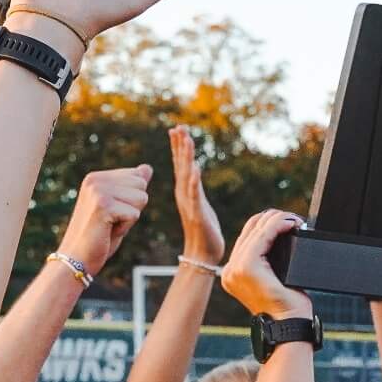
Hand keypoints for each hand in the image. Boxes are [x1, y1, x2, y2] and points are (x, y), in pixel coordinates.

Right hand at [58, 165, 150, 275]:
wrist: (76, 259)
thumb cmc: (98, 236)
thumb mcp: (118, 207)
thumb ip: (131, 187)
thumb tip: (148, 167)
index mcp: (96, 177)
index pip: (137, 177)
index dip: (131, 200)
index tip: (111, 213)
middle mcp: (95, 179)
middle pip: (141, 186)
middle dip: (133, 208)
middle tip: (111, 221)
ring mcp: (98, 191)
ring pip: (141, 198)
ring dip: (129, 218)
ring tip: (108, 226)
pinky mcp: (103, 205)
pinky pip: (134, 214)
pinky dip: (125, 228)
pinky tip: (107, 232)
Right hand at [169, 126, 224, 264]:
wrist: (202, 254)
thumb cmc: (203, 231)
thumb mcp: (199, 204)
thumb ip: (196, 189)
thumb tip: (194, 174)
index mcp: (186, 191)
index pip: (181, 164)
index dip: (178, 146)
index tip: (177, 128)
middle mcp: (184, 194)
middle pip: (181, 165)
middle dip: (180, 145)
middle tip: (179, 127)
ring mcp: (190, 203)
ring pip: (187, 176)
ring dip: (186, 157)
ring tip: (187, 140)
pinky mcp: (197, 214)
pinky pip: (195, 195)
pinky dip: (194, 182)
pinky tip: (196, 168)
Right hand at [221, 210, 311, 318]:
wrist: (288, 326)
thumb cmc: (288, 307)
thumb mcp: (274, 279)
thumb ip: (270, 260)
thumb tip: (282, 234)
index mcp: (234, 272)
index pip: (248, 236)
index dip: (268, 223)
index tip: (289, 223)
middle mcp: (230, 269)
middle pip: (250, 227)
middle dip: (274, 218)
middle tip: (295, 221)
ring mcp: (236, 268)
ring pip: (257, 228)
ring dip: (278, 219)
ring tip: (296, 221)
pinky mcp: (247, 266)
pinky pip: (264, 234)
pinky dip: (279, 225)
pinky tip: (292, 224)